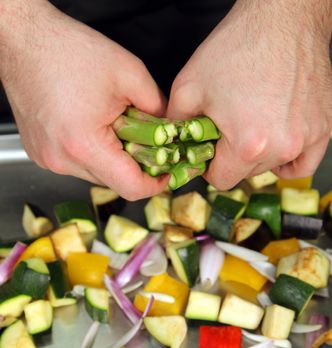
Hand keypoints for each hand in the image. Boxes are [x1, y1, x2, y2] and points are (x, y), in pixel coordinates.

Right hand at [0, 0, 166, 199]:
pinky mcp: (41, 153)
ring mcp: (48, 158)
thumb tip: (169, 129)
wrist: (24, 41)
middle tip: (145, 140)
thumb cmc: (69, 51)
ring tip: (115, 126)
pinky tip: (95, 127)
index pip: (130, 186)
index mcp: (84, 144)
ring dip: (113, 157)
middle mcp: (61, 159)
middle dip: (135, 165)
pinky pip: (78, 163)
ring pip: (96, 173)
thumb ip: (158, 107)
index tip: (165, 174)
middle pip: (114, 181)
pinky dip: (94, 151)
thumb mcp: (130, 74)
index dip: (154, 184)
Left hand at [167, 0, 331, 188]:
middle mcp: (282, 147)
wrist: (281, 18)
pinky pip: (303, 163)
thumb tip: (174, 146)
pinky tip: (275, 142)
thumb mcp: (188, 88)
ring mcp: (306, 139)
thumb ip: (176, 126)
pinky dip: (286, 159)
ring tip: (251, 123)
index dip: (209, 166)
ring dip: (257, 154)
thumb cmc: (236, 48)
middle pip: (246, 173)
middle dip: (231, 158)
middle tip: (227, 130)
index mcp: (248, 144)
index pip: (221, 180)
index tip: (208, 151)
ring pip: (271, 167)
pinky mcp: (323, 128)